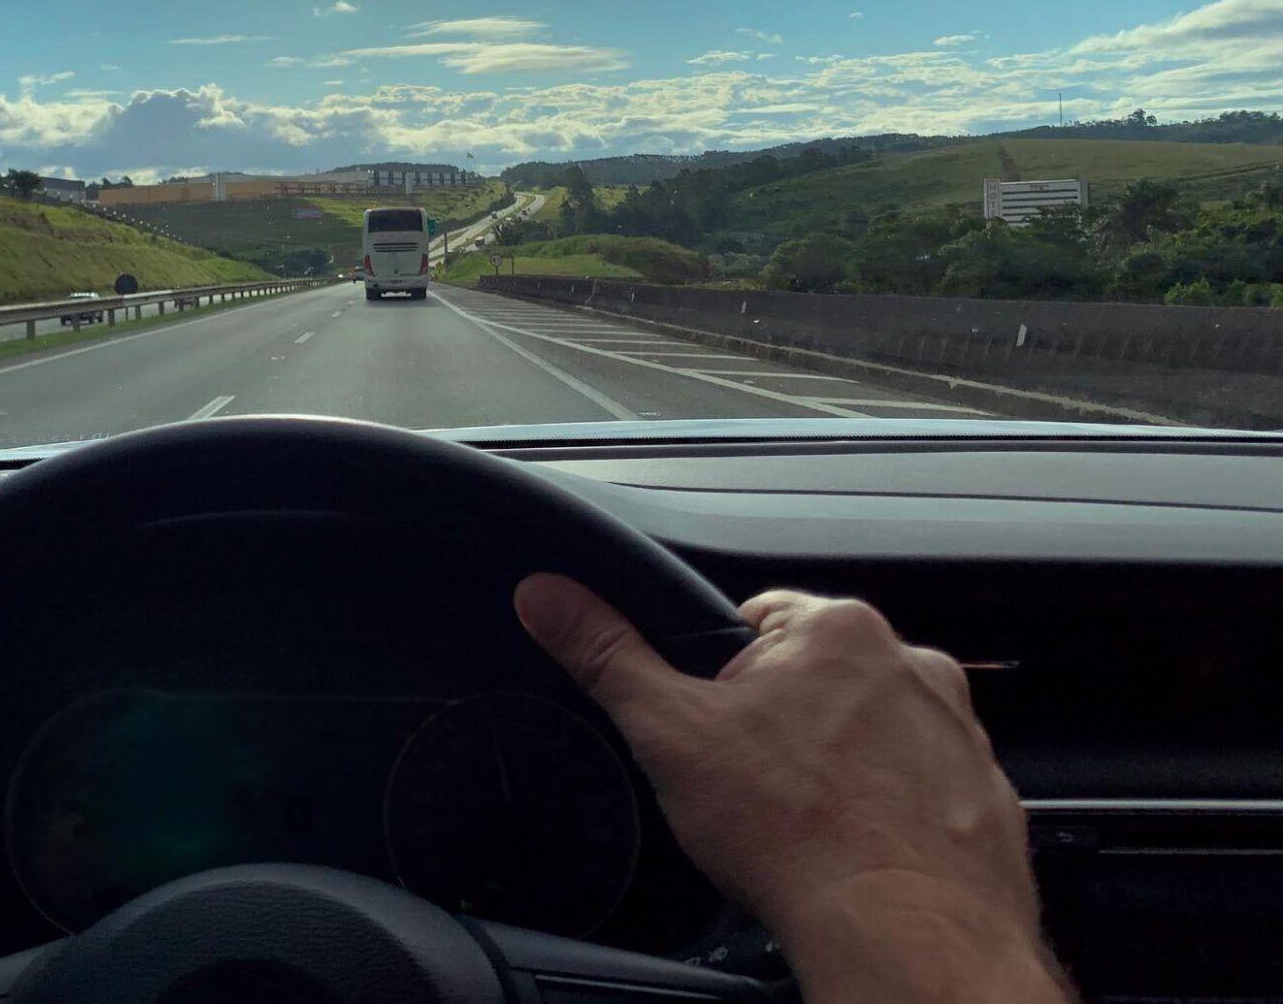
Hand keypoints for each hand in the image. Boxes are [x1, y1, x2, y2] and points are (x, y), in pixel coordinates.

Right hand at [515, 576, 1070, 1003]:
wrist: (903, 934)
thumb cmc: (794, 833)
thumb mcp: (669, 731)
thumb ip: (605, 654)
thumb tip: (547, 597)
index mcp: (835, 628)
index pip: (759, 623)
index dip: (723, 679)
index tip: (718, 732)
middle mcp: (913, 665)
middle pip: (819, 677)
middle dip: (786, 723)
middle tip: (757, 785)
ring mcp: (958, 733)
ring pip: (876, 733)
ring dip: (842, 765)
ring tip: (808, 824)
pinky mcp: (986, 797)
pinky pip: (925, 790)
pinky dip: (892, 814)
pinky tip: (857, 853)